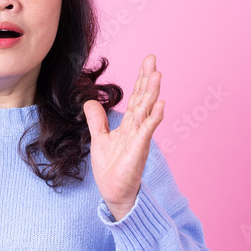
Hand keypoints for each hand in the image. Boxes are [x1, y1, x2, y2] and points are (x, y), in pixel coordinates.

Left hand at [83, 54, 164, 221]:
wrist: (113, 191)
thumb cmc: (111, 168)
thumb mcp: (99, 138)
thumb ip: (97, 120)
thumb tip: (90, 101)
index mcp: (128, 124)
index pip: (136, 97)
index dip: (140, 79)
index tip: (148, 61)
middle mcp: (137, 127)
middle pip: (144, 98)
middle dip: (148, 79)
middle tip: (153, 59)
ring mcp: (140, 137)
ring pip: (147, 110)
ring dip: (152, 93)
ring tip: (157, 75)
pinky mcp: (140, 149)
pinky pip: (148, 130)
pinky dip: (154, 117)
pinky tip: (160, 104)